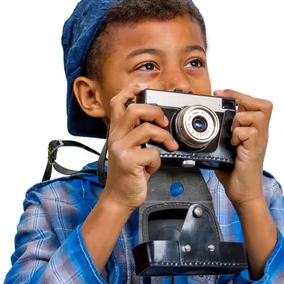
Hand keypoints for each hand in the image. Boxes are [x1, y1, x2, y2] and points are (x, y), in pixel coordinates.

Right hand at [102, 83, 177, 212]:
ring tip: (167, 147)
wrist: (119, 198)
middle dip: (155, 112)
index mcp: (117, 132)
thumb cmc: (128, 174)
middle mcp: (116, 137)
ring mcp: (121, 149)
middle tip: (163, 123)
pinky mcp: (128, 161)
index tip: (143, 86)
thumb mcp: (130, 150)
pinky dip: (157, 160)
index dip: (130, 90)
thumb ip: (138, 135)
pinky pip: (152, 152)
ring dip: (164, 137)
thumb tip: (158, 123)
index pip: (118, 103)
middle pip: (135, 109)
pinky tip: (152, 167)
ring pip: (147, 129)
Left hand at [213, 89, 272, 207]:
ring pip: (256, 116)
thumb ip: (222, 135)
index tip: (221, 94)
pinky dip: (237, 135)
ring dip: (240, 120)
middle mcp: (260, 135)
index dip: (240, 95)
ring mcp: (259, 142)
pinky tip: (233, 145)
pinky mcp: (254, 150)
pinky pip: (248, 132)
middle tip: (232, 108)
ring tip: (232, 133)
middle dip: (244, 101)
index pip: (257, 104)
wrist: (243, 194)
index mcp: (255, 132)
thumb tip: (208, 124)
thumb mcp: (227, 149)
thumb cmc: (236, 174)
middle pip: (264, 105)